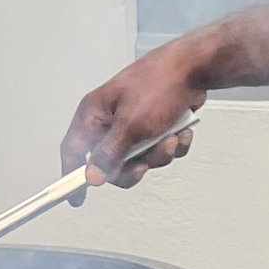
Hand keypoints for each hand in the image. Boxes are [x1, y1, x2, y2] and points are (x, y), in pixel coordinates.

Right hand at [62, 45, 203, 185]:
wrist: (195, 68)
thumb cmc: (157, 88)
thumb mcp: (131, 126)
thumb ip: (110, 154)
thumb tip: (90, 177)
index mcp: (94, 115)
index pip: (74, 150)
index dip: (73, 175)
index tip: (77, 200)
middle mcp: (110, 121)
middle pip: (112, 163)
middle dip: (135, 166)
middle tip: (147, 162)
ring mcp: (134, 124)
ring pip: (141, 159)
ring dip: (160, 154)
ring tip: (173, 138)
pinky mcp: (156, 126)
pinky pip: (161, 150)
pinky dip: (174, 145)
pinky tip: (184, 131)